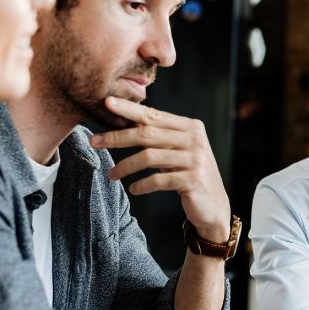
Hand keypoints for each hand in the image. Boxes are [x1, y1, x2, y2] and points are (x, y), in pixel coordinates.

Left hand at [90, 96, 230, 240]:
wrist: (213, 206)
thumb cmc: (188, 175)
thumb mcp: (177, 151)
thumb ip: (159, 136)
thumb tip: (124, 121)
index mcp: (190, 127)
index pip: (153, 115)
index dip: (129, 109)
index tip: (106, 103)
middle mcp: (194, 139)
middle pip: (148, 134)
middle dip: (117, 137)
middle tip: (94, 142)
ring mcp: (195, 160)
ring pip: (150, 157)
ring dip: (125, 166)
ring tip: (111, 174)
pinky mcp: (193, 180)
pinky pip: (159, 180)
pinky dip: (142, 185)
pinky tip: (134, 189)